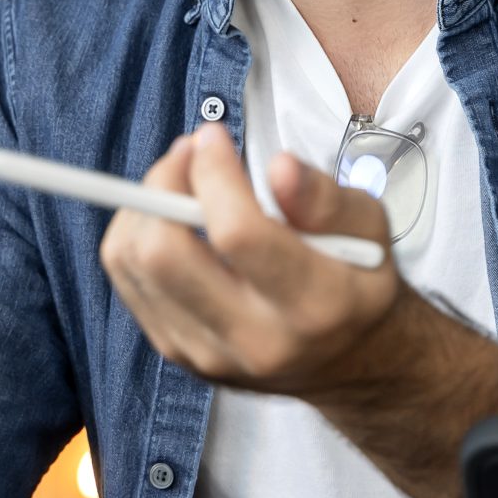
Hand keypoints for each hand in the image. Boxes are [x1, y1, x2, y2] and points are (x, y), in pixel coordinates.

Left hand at [97, 123, 403, 399]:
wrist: (351, 360)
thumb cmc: (357, 280)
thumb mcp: (369, 228)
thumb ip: (325, 197)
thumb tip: (280, 167)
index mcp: (314, 305)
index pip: (238, 234)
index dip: (213, 173)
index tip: (214, 137)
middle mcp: (256, 340)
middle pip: (165, 255)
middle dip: (164, 184)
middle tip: (189, 154)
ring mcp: (210, 355)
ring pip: (133, 265)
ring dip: (144, 205)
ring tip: (182, 182)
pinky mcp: (181, 354)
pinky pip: (129, 282)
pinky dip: (137, 235)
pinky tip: (172, 219)